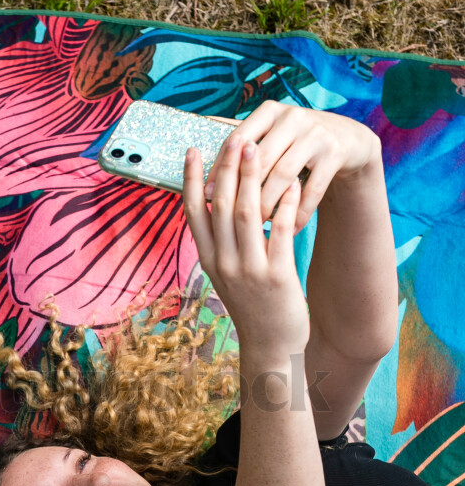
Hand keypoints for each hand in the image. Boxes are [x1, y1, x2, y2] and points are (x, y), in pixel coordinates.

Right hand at [183, 137, 309, 358]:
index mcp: (209, 261)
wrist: (270, 347)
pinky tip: (293, 184)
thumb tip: (214, 206)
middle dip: (227, 168)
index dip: (192, 179)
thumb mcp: (226, 276)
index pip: (193, 212)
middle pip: (221, 206)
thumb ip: (219, 244)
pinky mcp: (277, 278)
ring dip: (253, 178)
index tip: (193, 150)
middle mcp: (224, 264)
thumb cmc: (251, 307)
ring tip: (259, 149)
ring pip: (247, 215)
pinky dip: (285, 206)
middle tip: (234, 137)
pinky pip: (280, 234)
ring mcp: (249, 271)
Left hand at [204, 101, 380, 234]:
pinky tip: (291, 230)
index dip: (220, 169)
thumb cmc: (296, 147)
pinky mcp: (335, 152)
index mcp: (268, 112)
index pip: (236, 140)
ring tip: (257, 229)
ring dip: (269, 205)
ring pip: (283, 176)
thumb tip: (199, 179)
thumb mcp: (272, 139)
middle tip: (229, 221)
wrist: (348, 140)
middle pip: (258, 160)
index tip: (206, 196)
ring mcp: (315, 133)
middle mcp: (292, 116)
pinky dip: (300, 213)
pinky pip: (312, 190)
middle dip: (243, 193)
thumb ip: (242, 152)